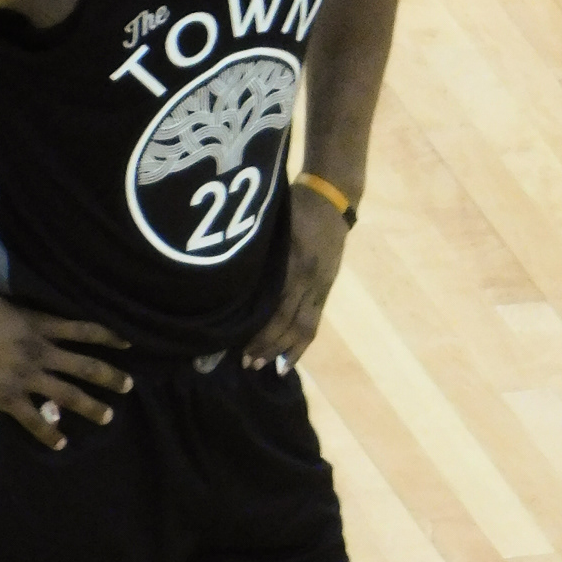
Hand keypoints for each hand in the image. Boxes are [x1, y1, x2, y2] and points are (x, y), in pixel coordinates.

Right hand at [0, 271, 130, 450]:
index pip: (83, 330)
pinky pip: (33, 420)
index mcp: (38, 323)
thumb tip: (0, 250)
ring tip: (108, 417)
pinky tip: (61, 444)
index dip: (108, 337)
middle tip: (129, 386)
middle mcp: (39, 351)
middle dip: (111, 377)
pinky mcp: (6, 396)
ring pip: (69, 396)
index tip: (127, 344)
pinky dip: (49, 433)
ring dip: (92, 407)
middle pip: (86, 366)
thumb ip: (3, 275)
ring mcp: (25, 376)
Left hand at [242, 184, 349, 371]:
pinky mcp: (327, 287)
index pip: (276, 307)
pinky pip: (314, 320)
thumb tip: (228, 282)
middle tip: (247, 364)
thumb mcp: (272, 224)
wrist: (332, 195)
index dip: (260, 331)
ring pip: (305, 326)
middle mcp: (310, 279)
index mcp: (295, 262)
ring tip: (268, 367)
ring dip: (285, 349)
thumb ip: (257, 252)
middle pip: (289, 322)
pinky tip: (289, 357)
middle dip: (268, 346)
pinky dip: (301, 342)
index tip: (239, 348)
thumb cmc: (293, 204)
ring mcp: (321, 285)